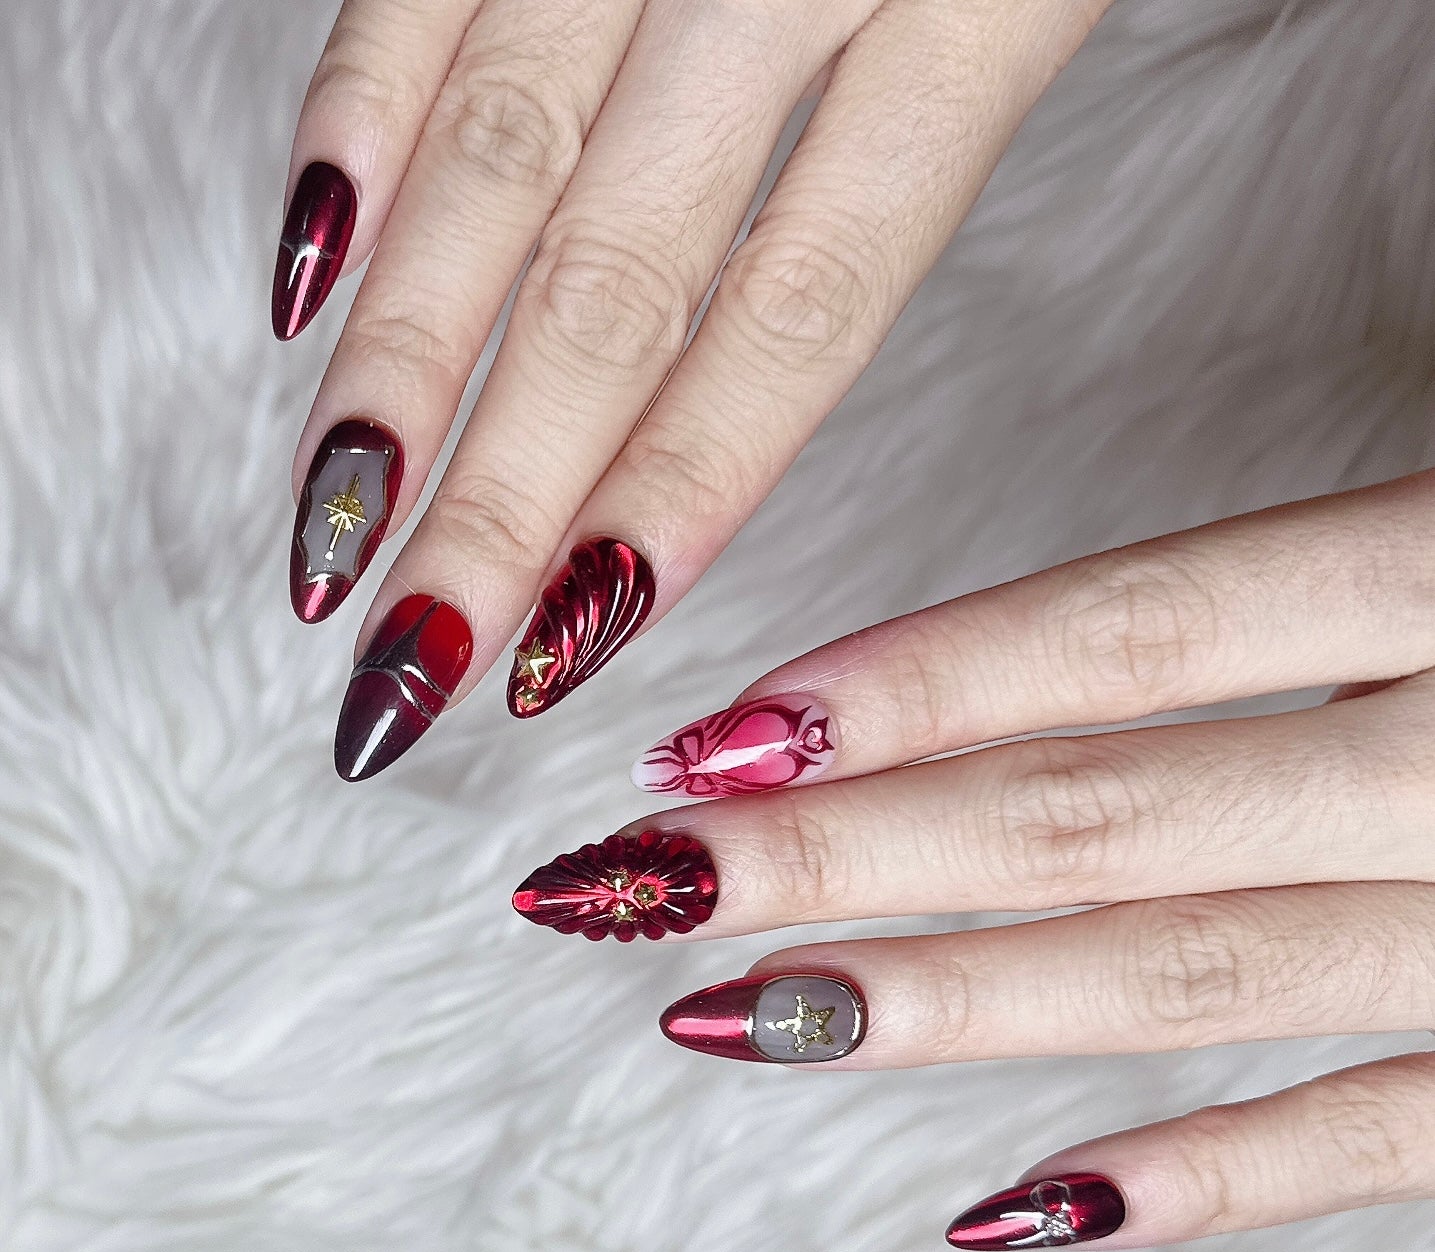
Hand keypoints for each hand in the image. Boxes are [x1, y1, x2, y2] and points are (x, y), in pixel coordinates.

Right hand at [273, 0, 1107, 778]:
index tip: (577, 641)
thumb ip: (903, 139)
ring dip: (400, 365)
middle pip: (621, 283)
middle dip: (504, 497)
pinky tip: (301, 283)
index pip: (796, 315)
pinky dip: (351, 132)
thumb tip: (736, 355)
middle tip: (418, 667)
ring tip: (337, 536)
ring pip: (498, 155)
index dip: (679, 493)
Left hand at [512, 472, 1434, 1251]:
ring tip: (740, 1016)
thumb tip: (1057, 668)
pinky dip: (1202, 1179)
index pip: (1133, 632)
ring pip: (1188, 980)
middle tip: (631, 884)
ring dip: (945, 1008)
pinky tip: (1015, 1210)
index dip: (914, 682)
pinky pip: (1378, 1145)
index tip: (716, 735)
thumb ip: (1320, 577)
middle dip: (846, 857)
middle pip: (1103, 814)